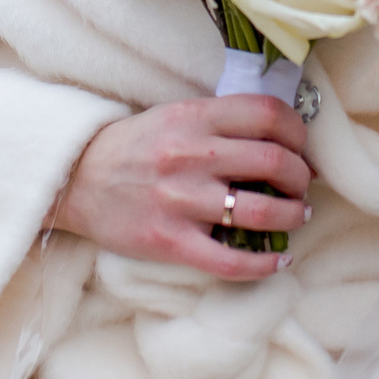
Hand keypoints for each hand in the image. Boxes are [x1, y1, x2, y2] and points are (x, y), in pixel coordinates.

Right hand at [51, 94, 313, 281]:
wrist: (75, 179)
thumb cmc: (133, 147)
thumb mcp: (175, 116)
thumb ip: (221, 122)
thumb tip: (280, 138)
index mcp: (194, 118)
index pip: (267, 113)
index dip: (298, 130)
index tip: (301, 145)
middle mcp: (190, 156)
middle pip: (274, 162)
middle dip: (302, 176)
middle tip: (303, 184)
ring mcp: (181, 201)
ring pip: (262, 211)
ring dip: (293, 216)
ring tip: (297, 216)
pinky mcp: (170, 241)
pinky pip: (230, 261)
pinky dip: (265, 264)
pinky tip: (279, 260)